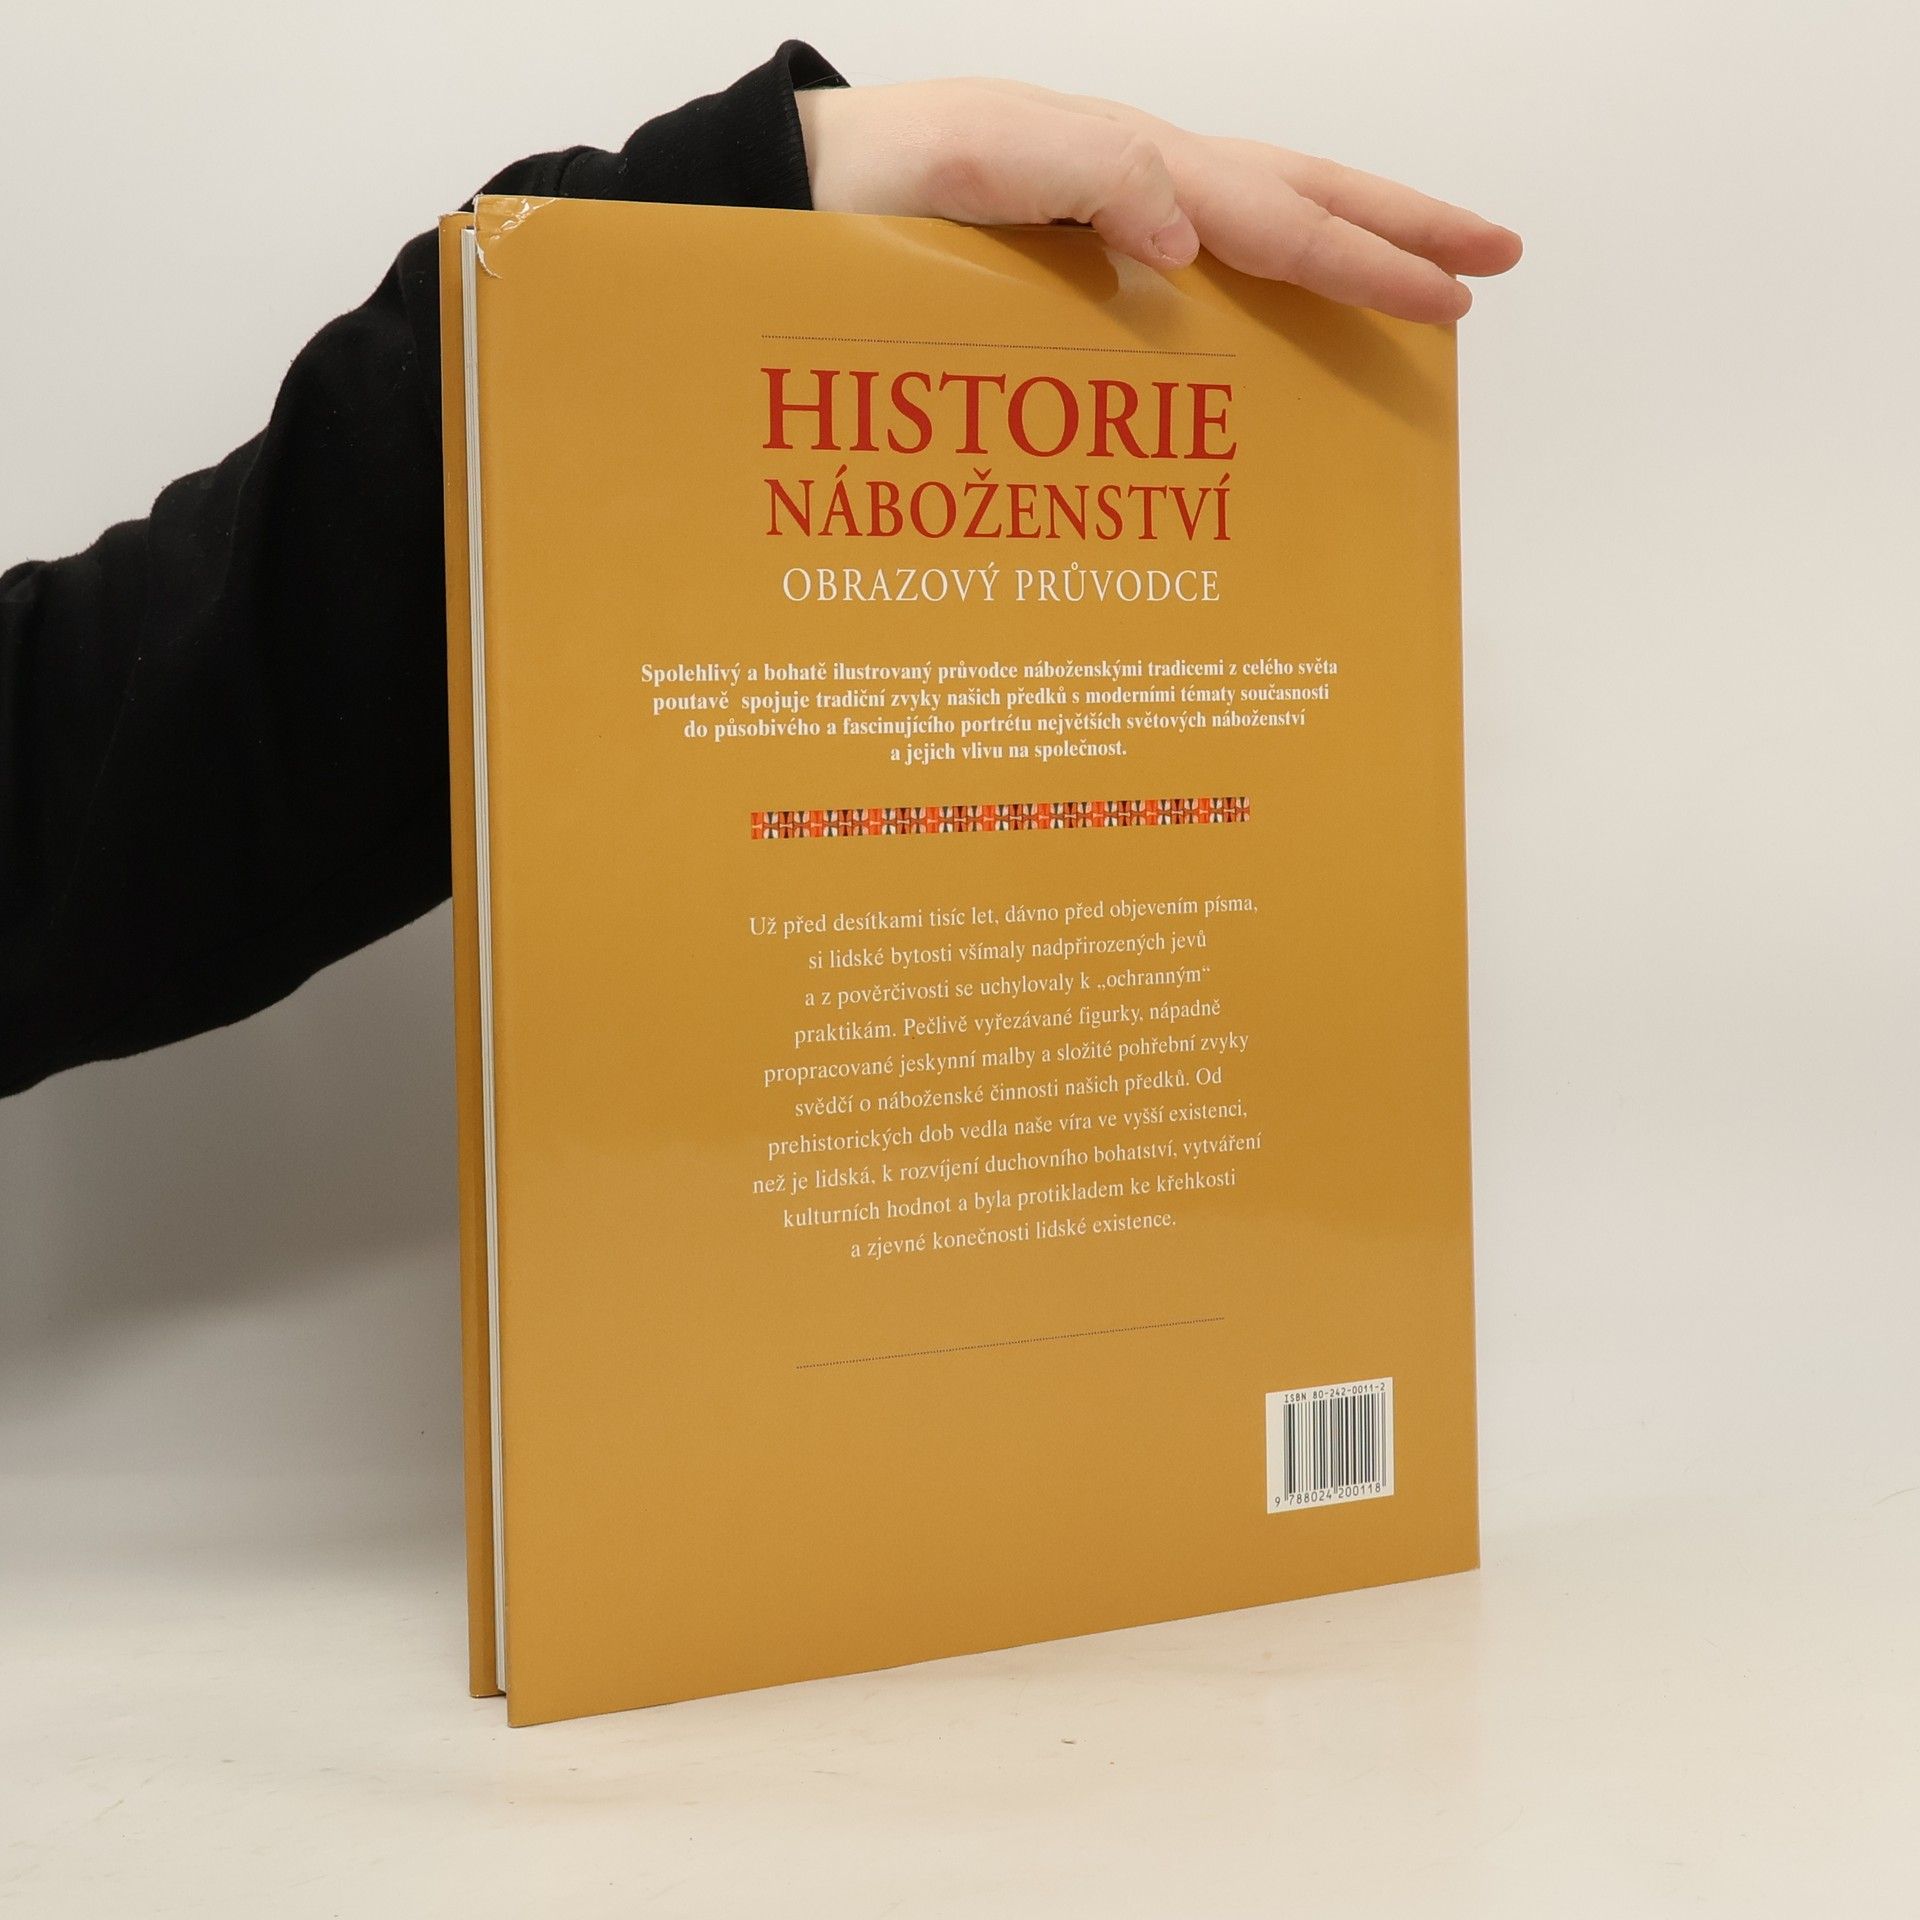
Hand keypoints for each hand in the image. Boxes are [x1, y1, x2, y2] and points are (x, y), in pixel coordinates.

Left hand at [797, 78, 1520, 323]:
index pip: (1282, 217)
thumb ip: (1093, 174)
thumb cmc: (872, 179)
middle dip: (1399, 234)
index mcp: (1132, 167)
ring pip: (1257, 223)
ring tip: (1417, 280)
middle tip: (1493, 266)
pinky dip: (1260, 281)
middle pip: (1298, 199)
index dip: (1372, 260)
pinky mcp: (1074, 253)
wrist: (793, 193)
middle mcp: (1135, 186)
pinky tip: (1273, 321)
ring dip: (1344, 250)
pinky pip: (1198, 259)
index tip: (1456, 297)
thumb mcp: (979, 159)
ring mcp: (1109, 216)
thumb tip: (1191, 239)